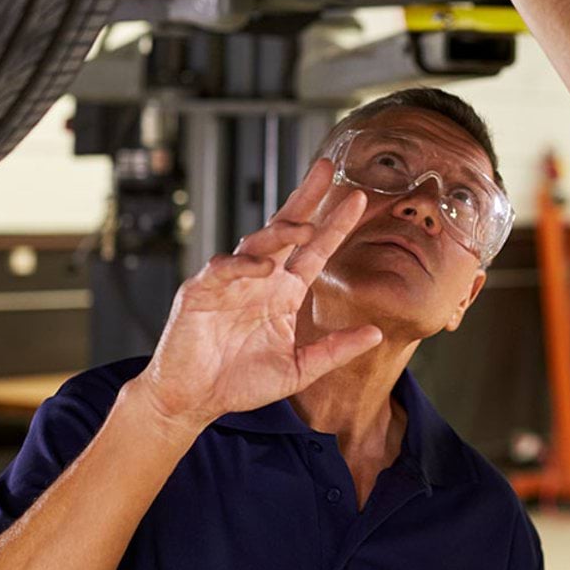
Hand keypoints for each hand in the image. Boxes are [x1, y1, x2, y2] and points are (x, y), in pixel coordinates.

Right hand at [132, 160, 382, 430]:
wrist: (194, 400)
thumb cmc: (242, 382)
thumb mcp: (299, 369)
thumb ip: (335, 351)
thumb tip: (376, 334)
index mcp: (285, 291)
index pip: (315, 250)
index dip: (336, 225)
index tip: (359, 200)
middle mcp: (261, 278)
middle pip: (286, 228)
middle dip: (306, 198)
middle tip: (327, 169)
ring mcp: (231, 281)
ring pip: (257, 243)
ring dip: (280, 232)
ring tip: (304, 228)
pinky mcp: (201, 291)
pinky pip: (223, 269)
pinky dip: (243, 266)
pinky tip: (263, 267)